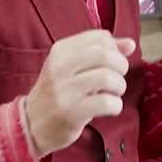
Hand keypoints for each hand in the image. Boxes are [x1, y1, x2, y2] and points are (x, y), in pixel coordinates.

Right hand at [24, 29, 135, 156]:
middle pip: (105, 55)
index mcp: (60, 51)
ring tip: (113, 94)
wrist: (31, 125)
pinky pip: (106, 102)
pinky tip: (109, 108)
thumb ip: (101, 52)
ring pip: (107, 77)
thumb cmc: (58, 93)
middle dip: (121, 66)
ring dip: (119, 86)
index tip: (111, 63)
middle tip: (116, 78)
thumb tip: (130, 44)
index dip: (115, 49)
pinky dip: (116, 105)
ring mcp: (64, 90)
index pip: (100, 37)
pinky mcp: (71, 112)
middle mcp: (60, 67)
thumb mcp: (73, 67)